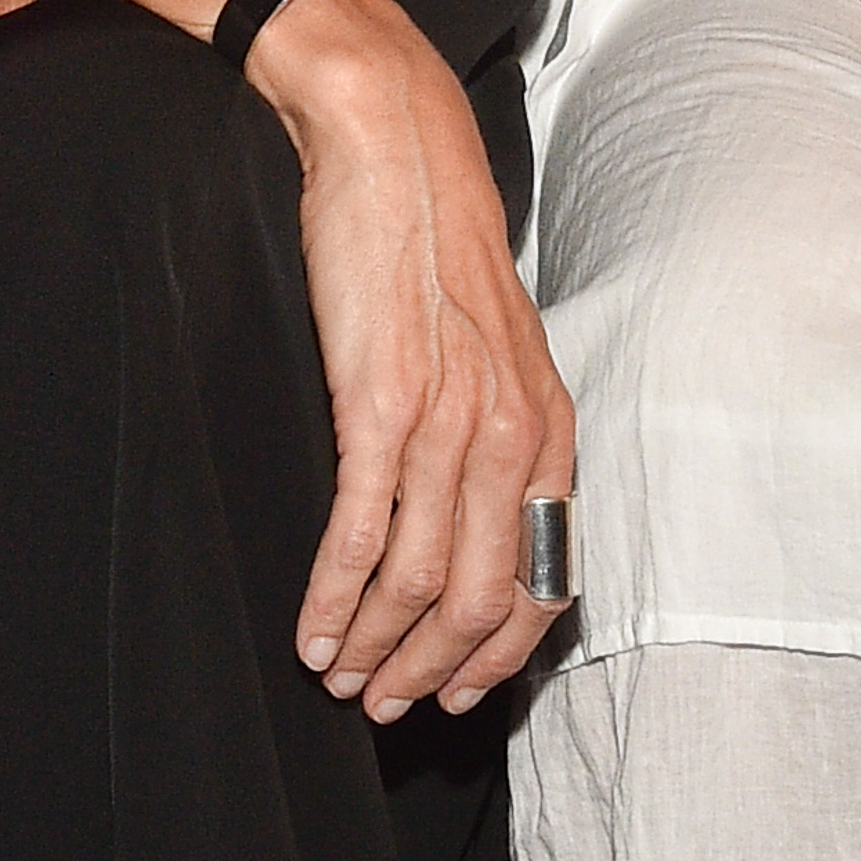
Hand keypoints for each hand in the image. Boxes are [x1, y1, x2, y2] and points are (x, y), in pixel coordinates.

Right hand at [249, 0, 577, 725]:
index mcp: (549, 431)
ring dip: (373, 647)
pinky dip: (333, 598)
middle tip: (383, 705)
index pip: (542, 585)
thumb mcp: (497, 355)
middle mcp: (513, 437)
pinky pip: (360, 533)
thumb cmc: (434, 255)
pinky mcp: (380, 404)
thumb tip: (478, 529)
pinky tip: (311, 630)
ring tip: (337, 678)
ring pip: (419, 580)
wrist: (396, 155)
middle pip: (480, 601)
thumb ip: (501, 441)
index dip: (497, 658)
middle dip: (429, 670)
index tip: (451, 695)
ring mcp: (449, 422)